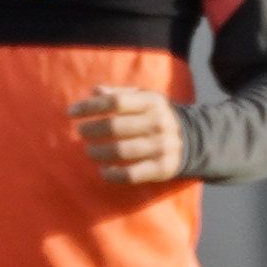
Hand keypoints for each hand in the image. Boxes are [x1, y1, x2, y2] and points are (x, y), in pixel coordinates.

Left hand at [73, 85, 187, 185]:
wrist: (195, 140)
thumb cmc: (159, 116)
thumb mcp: (145, 98)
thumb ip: (120, 93)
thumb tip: (94, 91)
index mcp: (152, 102)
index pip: (114, 102)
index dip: (90, 107)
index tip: (71, 112)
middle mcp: (158, 123)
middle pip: (115, 126)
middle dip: (91, 130)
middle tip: (81, 132)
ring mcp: (161, 146)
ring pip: (121, 151)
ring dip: (99, 152)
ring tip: (89, 151)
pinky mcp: (162, 168)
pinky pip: (132, 174)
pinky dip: (114, 175)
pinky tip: (103, 172)